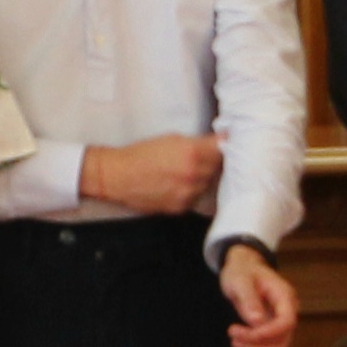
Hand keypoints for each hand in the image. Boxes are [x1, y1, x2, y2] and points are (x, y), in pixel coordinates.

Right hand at [84, 135, 223, 214]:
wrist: (118, 177)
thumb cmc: (141, 154)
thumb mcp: (171, 139)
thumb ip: (196, 143)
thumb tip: (218, 143)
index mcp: (192, 153)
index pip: (222, 149)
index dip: (225, 145)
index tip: (228, 143)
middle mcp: (193, 174)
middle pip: (218, 168)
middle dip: (213, 162)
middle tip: (203, 156)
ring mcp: (188, 193)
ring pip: (208, 184)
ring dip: (203, 178)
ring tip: (187, 171)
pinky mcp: (181, 207)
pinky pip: (196, 197)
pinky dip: (192, 191)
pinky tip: (179, 184)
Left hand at [218, 242, 299, 346]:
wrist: (243, 269)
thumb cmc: (242, 272)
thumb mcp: (240, 280)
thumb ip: (249, 298)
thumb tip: (257, 321)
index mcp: (284, 296)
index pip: (287, 322)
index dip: (268, 333)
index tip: (245, 333)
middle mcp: (288, 311)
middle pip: (283, 339)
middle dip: (256, 344)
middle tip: (232, 334)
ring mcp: (282, 323)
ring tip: (236, 344)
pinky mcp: (274, 331)